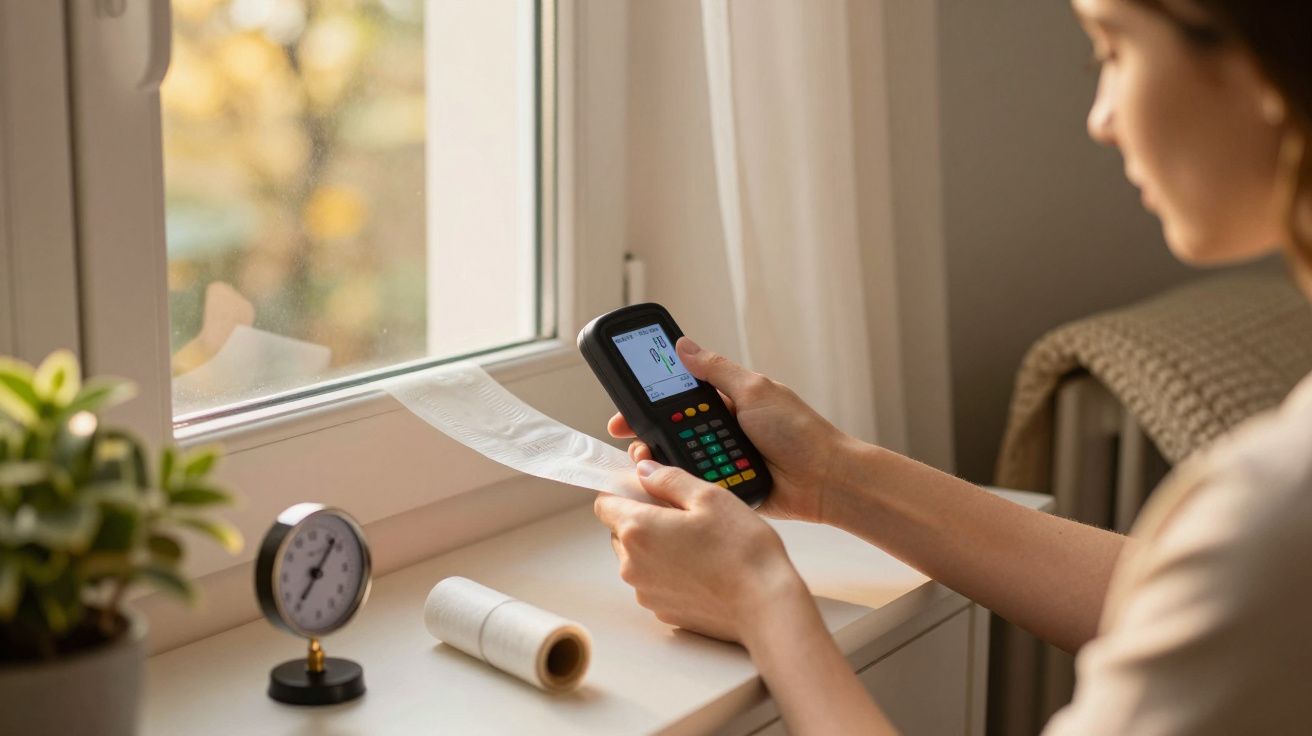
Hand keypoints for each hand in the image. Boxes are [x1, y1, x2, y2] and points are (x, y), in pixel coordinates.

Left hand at [594, 460, 810, 645]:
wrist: (765, 605)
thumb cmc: (741, 549)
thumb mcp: (709, 496)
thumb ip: (668, 479)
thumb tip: (643, 471)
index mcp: (638, 529)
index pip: (605, 502)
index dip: (624, 490)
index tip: (646, 488)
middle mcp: (632, 565)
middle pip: (620, 531)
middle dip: (642, 518)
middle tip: (682, 513)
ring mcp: (645, 591)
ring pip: (637, 558)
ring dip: (655, 546)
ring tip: (697, 542)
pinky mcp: (662, 611)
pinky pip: (654, 581)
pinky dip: (668, 571)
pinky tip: (701, 567)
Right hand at [608, 337, 858, 523]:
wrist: (825, 480)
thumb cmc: (800, 432)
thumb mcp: (756, 391)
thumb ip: (717, 371)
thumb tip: (684, 345)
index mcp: (728, 402)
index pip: (678, 395)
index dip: (650, 398)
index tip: (625, 403)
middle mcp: (721, 429)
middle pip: (671, 428)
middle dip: (647, 431)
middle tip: (627, 435)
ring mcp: (721, 459)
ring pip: (677, 459)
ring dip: (659, 459)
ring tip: (645, 460)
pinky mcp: (725, 487)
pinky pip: (693, 484)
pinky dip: (677, 484)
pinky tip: (661, 485)